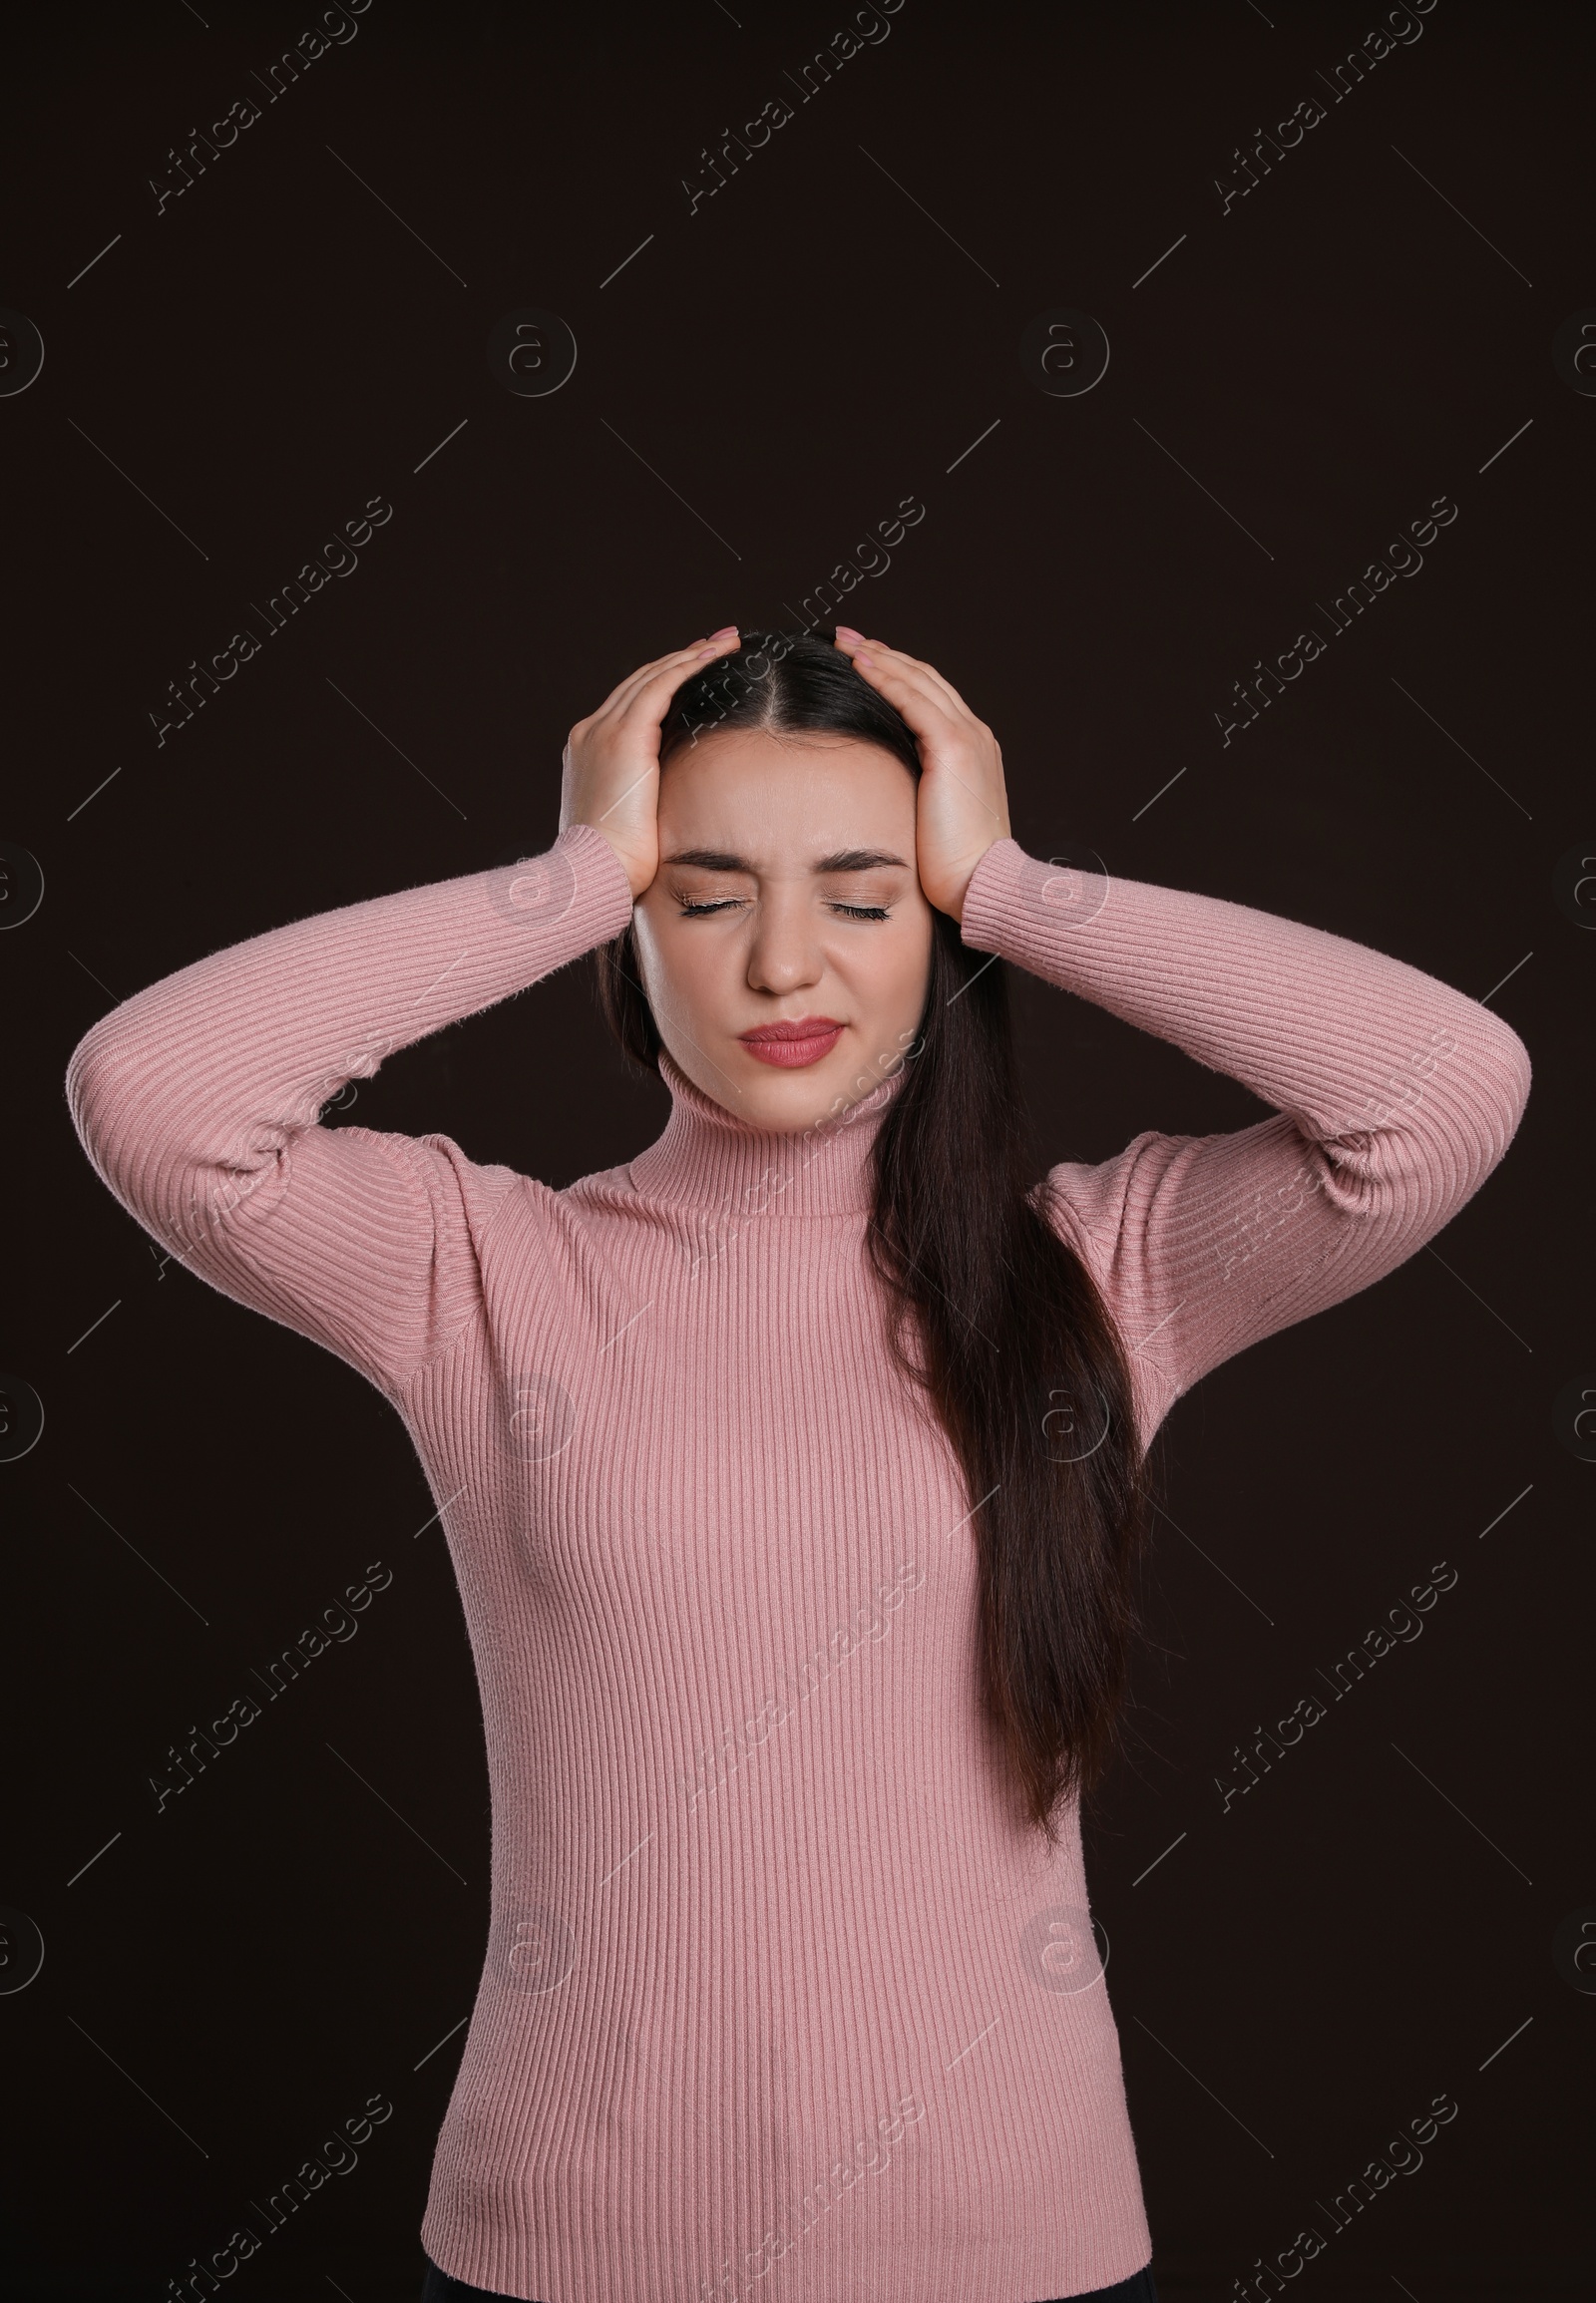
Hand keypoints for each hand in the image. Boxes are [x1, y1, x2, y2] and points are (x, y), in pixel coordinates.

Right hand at [559, 628, 740, 897]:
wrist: (594, 873)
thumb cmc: (615, 865)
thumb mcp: (627, 822)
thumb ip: (644, 796)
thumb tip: (674, 800)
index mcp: (588, 751)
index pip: (630, 703)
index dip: (665, 681)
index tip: (696, 668)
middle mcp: (590, 733)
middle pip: (641, 681)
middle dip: (681, 659)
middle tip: (718, 642)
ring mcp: (603, 731)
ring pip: (653, 677)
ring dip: (691, 655)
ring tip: (725, 642)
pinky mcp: (623, 737)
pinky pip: (660, 686)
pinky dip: (688, 666)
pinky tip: (715, 656)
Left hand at [832, 630, 1009, 920]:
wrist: (980, 881)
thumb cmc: (954, 865)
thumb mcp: (935, 815)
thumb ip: (918, 786)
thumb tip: (884, 781)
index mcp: (973, 749)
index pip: (931, 697)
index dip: (897, 674)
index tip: (864, 661)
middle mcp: (975, 734)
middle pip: (925, 679)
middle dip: (885, 654)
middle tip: (848, 639)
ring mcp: (967, 736)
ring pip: (918, 681)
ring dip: (880, 657)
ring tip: (846, 643)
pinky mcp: (953, 746)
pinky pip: (912, 700)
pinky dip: (885, 678)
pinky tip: (859, 665)